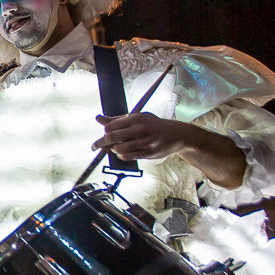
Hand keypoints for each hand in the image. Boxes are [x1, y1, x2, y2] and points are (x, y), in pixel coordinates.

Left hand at [93, 113, 246, 187]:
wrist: (176, 135)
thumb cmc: (153, 124)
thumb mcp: (137, 117)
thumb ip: (117, 119)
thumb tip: (98, 118)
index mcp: (137, 118)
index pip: (111, 126)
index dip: (105, 131)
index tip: (106, 133)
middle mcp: (140, 129)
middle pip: (111, 137)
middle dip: (102, 142)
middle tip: (99, 144)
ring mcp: (145, 142)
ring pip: (118, 149)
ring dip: (114, 149)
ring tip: (117, 146)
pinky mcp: (148, 153)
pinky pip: (127, 157)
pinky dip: (122, 155)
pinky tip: (125, 151)